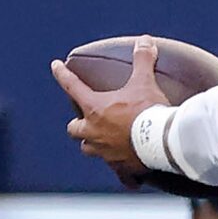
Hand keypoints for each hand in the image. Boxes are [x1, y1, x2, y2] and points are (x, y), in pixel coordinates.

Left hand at [48, 36, 163, 183]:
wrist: (162, 140)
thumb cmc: (149, 110)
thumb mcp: (144, 81)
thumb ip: (142, 60)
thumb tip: (145, 40)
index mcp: (95, 109)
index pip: (72, 86)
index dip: (62, 74)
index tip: (55, 66)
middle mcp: (94, 132)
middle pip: (74, 129)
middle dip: (77, 124)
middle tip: (83, 120)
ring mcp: (105, 152)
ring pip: (89, 149)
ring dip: (92, 145)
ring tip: (102, 142)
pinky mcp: (121, 168)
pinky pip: (119, 174)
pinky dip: (124, 174)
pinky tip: (130, 178)